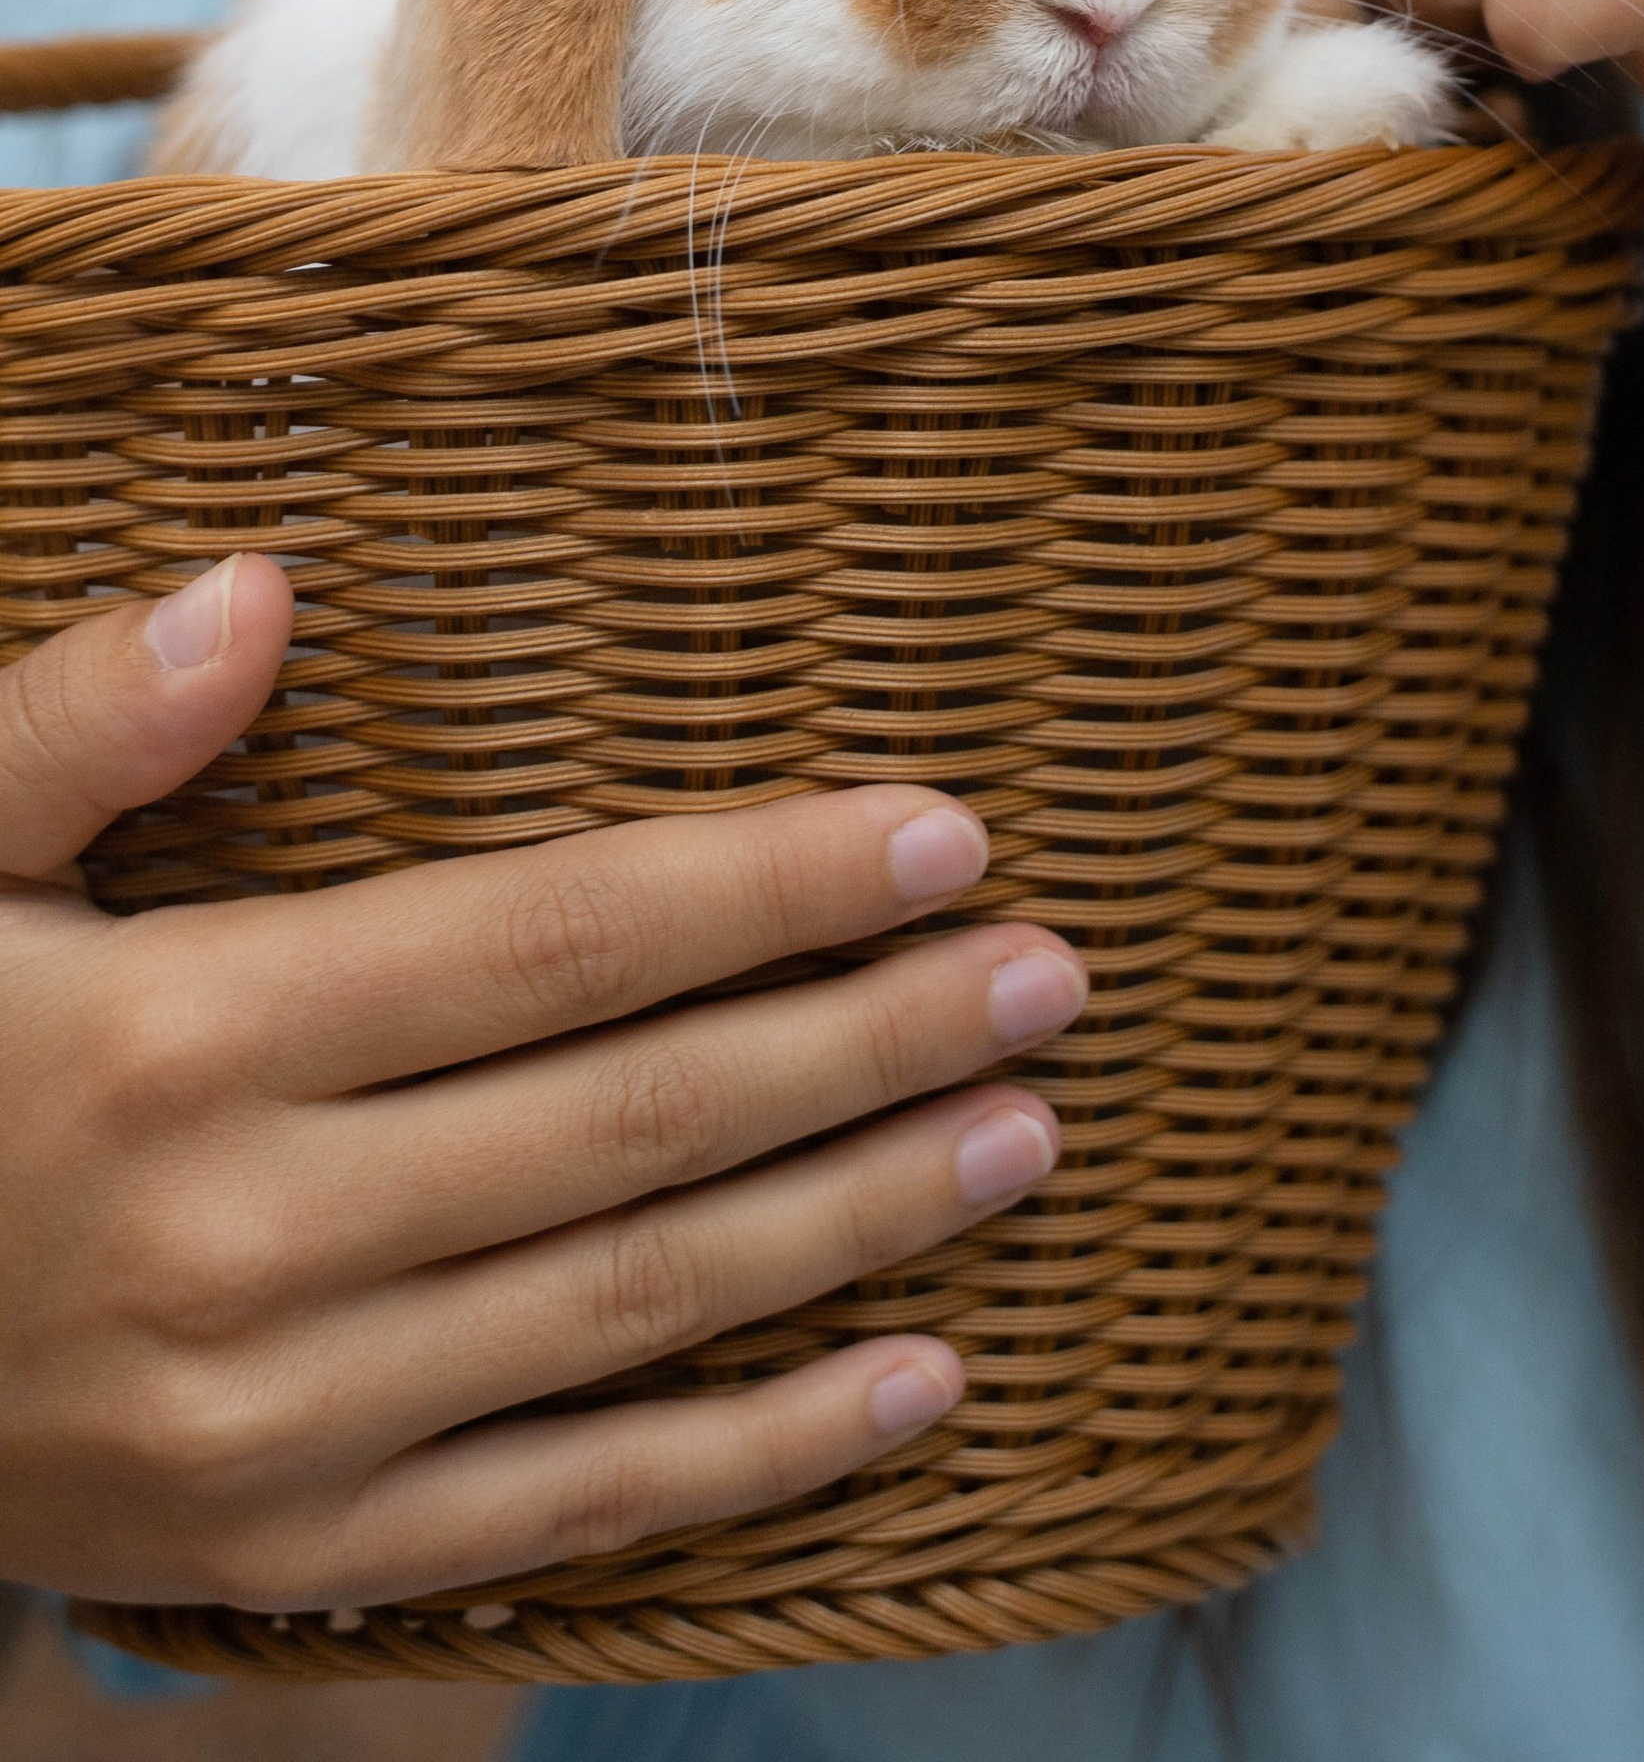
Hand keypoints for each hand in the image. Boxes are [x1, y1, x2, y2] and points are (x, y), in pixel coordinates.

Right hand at [0, 556, 1086, 1612]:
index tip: (943, 831)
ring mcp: (283, 1423)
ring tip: (1023, 1132)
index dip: (764, 884)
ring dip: (857, 1217)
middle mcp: (253, 1240)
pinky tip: (917, 1385)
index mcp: (185, 1038)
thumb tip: (259, 588)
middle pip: (639, 1116)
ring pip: (638, 1304)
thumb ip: (77, 721)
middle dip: (869, 1034)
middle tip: (1051, 971)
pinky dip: (760, 1456)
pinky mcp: (293, 1551)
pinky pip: (571, 1506)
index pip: (552, 940)